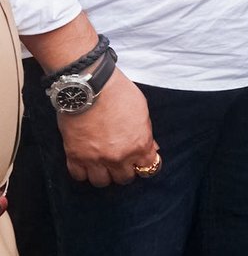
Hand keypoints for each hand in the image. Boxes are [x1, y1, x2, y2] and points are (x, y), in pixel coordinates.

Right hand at [57, 68, 158, 186]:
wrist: (91, 87)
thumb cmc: (119, 94)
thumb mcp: (142, 110)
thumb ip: (145, 133)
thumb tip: (150, 148)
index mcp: (138, 144)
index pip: (149, 168)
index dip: (147, 164)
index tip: (142, 161)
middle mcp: (118, 157)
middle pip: (124, 179)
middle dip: (125, 170)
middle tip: (122, 160)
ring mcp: (95, 159)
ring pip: (102, 182)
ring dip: (105, 174)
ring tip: (104, 162)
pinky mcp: (75, 157)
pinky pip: (79, 176)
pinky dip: (84, 171)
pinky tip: (88, 161)